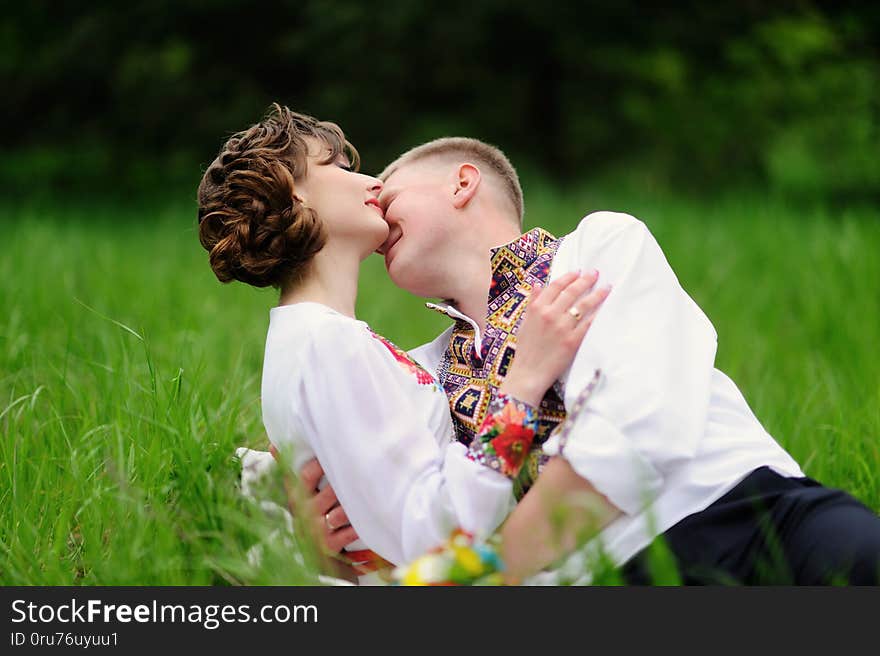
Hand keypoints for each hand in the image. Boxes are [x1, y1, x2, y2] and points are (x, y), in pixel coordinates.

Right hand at [270, 448, 359, 553]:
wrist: (310, 553)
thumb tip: (273, 444)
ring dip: (354, 505)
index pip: (306, 476)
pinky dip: (359, 526)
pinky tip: (368, 516)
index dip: (320, 465)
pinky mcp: (331, 546)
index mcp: (298, 497)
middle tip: (361, 471)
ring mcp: (319, 531)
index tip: (333, 455)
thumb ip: (289, 469)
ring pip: (341, 514)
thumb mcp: (296, 494)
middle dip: (344, 483)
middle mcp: (307, 514)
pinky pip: (350, 533)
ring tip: (367, 494)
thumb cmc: (307, 514)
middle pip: (330, 492)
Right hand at [502, 269, 609, 405]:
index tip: (578, 272)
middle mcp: (550, 315)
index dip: (569, 277)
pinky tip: (605, 308)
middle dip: (586, 280)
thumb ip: (532, 302)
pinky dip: (598, 314)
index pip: (555, 286)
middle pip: (572, 292)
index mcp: (537, 309)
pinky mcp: (573, 341)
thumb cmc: (526, 349)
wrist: (529, 372)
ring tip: (607, 288)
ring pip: (583, 305)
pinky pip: (588, 324)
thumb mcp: (524, 322)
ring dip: (597, 294)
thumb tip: (538, 285)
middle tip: (596, 273)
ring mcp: (562, 328)